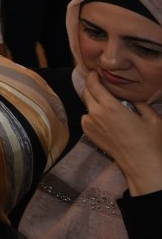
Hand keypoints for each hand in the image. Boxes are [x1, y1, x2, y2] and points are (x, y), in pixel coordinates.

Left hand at [81, 75, 161, 195]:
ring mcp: (90, 125)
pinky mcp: (89, 135)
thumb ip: (139, 102)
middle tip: (102, 86)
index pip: (93, 85)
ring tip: (107, 105)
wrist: (142, 166)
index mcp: (110, 107)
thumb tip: (130, 95)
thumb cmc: (150, 142)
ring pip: (86, 106)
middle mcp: (96, 114)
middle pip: (86, 93)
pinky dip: (93, 115)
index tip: (96, 73)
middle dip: (92, 87)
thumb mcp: (151, 117)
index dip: (93, 76)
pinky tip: (106, 119)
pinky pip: (87, 118)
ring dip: (93, 102)